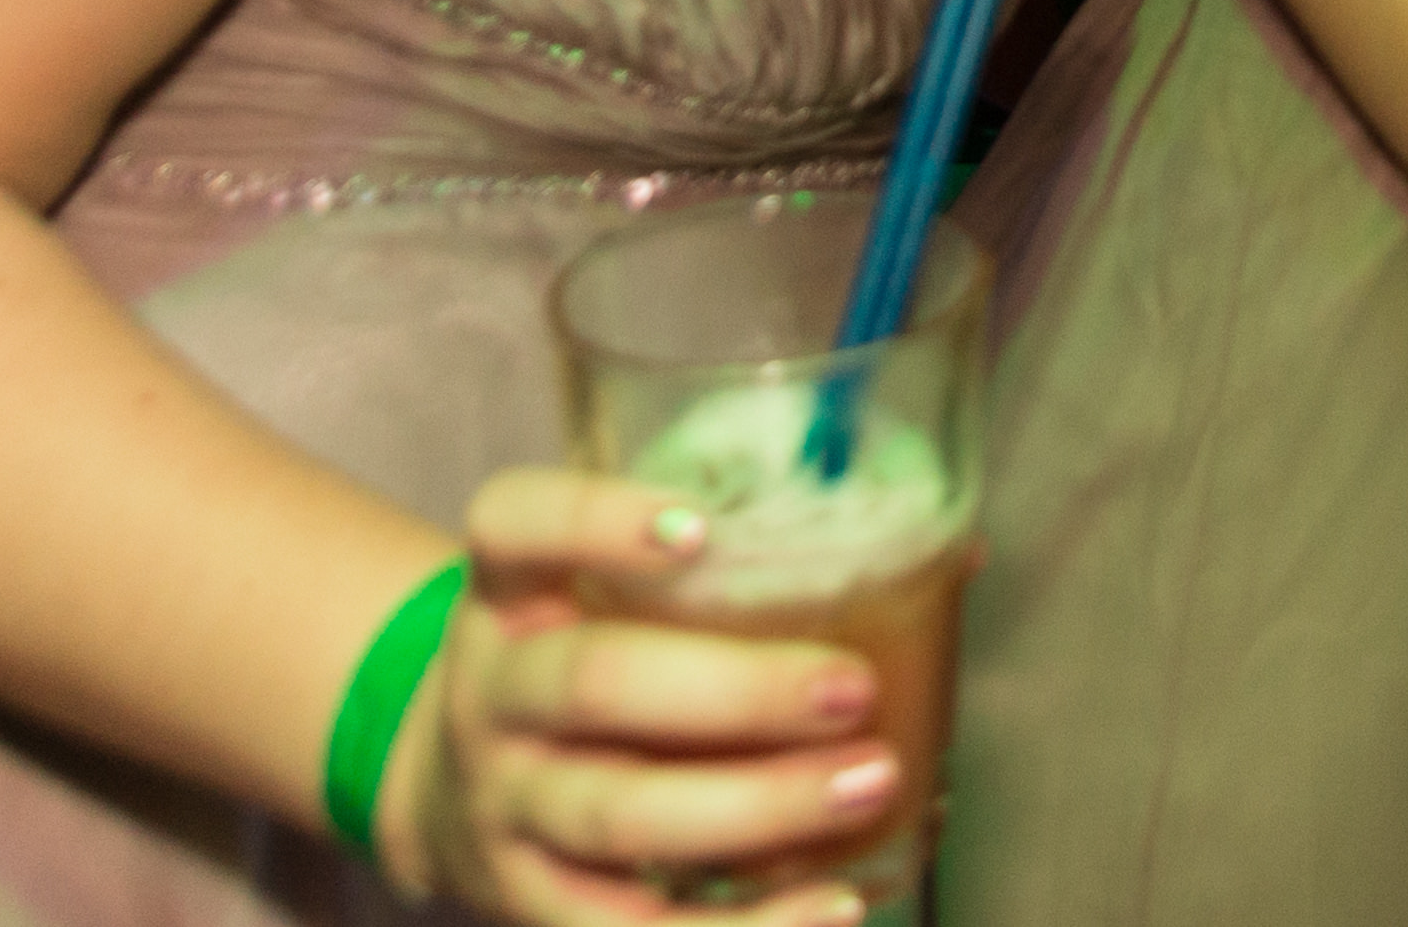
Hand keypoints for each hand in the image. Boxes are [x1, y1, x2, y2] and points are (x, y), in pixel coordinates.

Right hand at [407, 469, 909, 926]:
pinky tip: (836, 905)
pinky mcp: (529, 905)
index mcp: (512, 591)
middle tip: (853, 688)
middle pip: (593, 683)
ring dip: (756, 806)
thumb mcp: (617, 595)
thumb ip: (754, 564)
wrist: (452, 789)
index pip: (517, 524)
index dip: (597, 519)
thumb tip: (954, 553)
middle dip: (736, 689)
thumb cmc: (594, 660)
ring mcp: (504, 805)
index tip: (702, 527)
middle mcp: (494, 693)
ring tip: (872, 782)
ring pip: (617, 813)